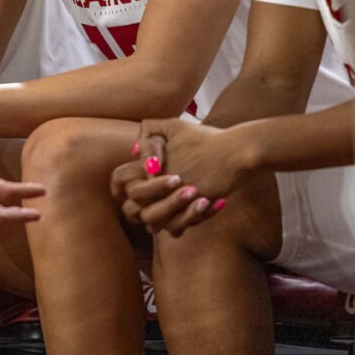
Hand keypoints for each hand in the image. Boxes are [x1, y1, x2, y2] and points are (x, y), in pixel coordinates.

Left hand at [112, 120, 249, 235]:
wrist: (236, 151)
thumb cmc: (206, 139)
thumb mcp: (174, 126)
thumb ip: (150, 134)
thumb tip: (135, 154)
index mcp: (147, 162)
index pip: (118, 179)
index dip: (120, 187)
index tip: (134, 190)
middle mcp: (155, 181)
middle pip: (131, 206)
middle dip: (143, 206)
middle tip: (163, 202)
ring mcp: (172, 197)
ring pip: (151, 221)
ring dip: (163, 217)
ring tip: (178, 208)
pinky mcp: (190, 208)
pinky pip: (174, 228)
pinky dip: (180, 224)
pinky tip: (192, 212)